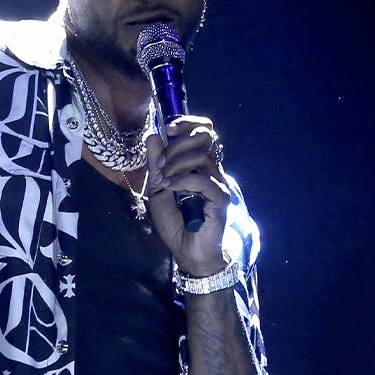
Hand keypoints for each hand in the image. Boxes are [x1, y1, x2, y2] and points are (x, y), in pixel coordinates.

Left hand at [142, 115, 231, 274]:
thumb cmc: (175, 223)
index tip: (168, 129)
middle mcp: (212, 170)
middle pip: (204, 137)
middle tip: (160, 165)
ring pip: (201, 156)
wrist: (187, 251)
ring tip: (163, 182)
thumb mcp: (157, 190)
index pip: (204, 130)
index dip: (188, 123)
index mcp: (199, 164)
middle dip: (177, 144)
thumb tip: (154, 135)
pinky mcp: (221, 198)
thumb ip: (156, 164)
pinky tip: (170, 188)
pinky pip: (203, 180)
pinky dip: (182, 180)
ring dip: (176, 165)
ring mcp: (218, 183)